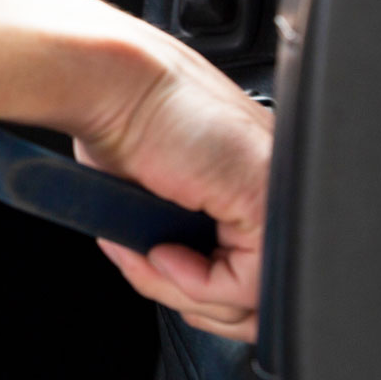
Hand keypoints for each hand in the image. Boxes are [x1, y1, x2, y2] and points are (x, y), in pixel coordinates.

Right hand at [72, 33, 272, 341]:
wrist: (106, 80)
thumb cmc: (114, 117)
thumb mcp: (147, 190)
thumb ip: (177, 230)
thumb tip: (174, 269)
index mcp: (249, 179)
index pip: (247, 270)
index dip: (198, 289)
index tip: (154, 268)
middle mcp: (271, 186)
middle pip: (251, 295)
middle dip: (189, 300)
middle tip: (147, 266)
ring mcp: (275, 195)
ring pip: (247, 300)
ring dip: (181, 291)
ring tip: (145, 254)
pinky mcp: (265, 205)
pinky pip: (240, 287)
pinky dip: (192, 283)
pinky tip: (162, 248)